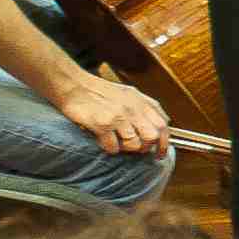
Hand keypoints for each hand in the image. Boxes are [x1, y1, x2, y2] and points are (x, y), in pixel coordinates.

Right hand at [52, 72, 170, 155]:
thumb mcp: (129, 94)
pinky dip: (110, 148)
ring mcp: (118, 116)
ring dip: (125, 148)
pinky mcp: (103, 124)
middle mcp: (133, 108)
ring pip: (134, 144)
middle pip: (152, 137)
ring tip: (116, 141)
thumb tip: (162, 124)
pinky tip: (104, 140)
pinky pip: (113, 147)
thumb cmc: (99, 91)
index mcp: (141, 101)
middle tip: (135, 148)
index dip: (164, 142)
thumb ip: (146, 107)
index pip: (162, 125)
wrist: (74, 85)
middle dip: (145, 147)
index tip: (160, 153)